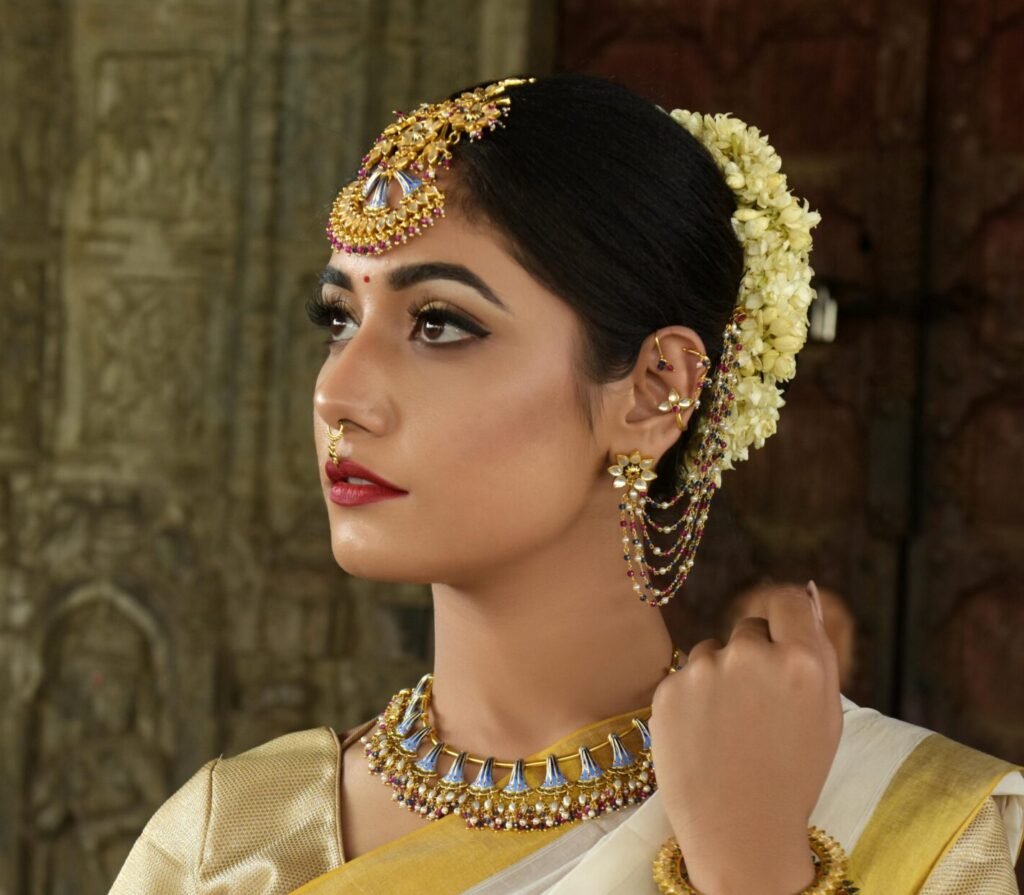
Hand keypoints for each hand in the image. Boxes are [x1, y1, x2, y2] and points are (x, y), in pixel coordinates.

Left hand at [649, 582, 842, 894]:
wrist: (739, 832)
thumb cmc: (792, 776)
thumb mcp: (826, 716)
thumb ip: (817, 651)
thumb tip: (808, 591)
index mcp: (802, 661)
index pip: (790, 600)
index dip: (786, 618)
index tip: (781, 635)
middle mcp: (751, 655)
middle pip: (750, 628)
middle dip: (753, 655)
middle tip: (757, 707)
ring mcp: (704, 670)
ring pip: (712, 651)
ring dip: (719, 676)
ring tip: (729, 729)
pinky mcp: (668, 688)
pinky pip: (684, 677)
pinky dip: (692, 699)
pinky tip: (703, 736)